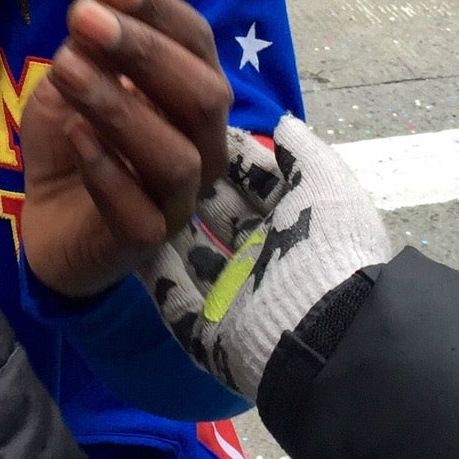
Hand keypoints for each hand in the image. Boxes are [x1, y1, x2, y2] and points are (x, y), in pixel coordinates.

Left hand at [19, 0, 231, 297]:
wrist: (47, 216)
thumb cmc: (76, 137)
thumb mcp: (77, 72)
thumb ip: (98, 33)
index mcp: (194, 94)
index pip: (198, 44)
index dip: (159, 9)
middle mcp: (203, 145)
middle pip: (203, 97)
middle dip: (145, 52)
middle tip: (84, 18)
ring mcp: (180, 199)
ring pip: (177, 158)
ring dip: (119, 107)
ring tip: (64, 69)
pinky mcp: (146, 240)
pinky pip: (140, 211)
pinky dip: (106, 169)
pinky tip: (74, 135)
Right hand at [142, 117, 390, 398]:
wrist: (328, 334)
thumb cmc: (328, 250)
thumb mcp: (329, 187)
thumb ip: (304, 153)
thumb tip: (282, 124)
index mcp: (299, 225)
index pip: (257, 184)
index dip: (231, 158)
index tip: (192, 126)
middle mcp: (267, 259)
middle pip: (222, 218)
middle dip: (194, 188)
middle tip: (156, 152)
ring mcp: (237, 299)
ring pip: (193, 258)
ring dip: (168, 230)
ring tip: (134, 190)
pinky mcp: (210, 334)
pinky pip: (174, 298)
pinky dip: (154, 273)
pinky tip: (129, 238)